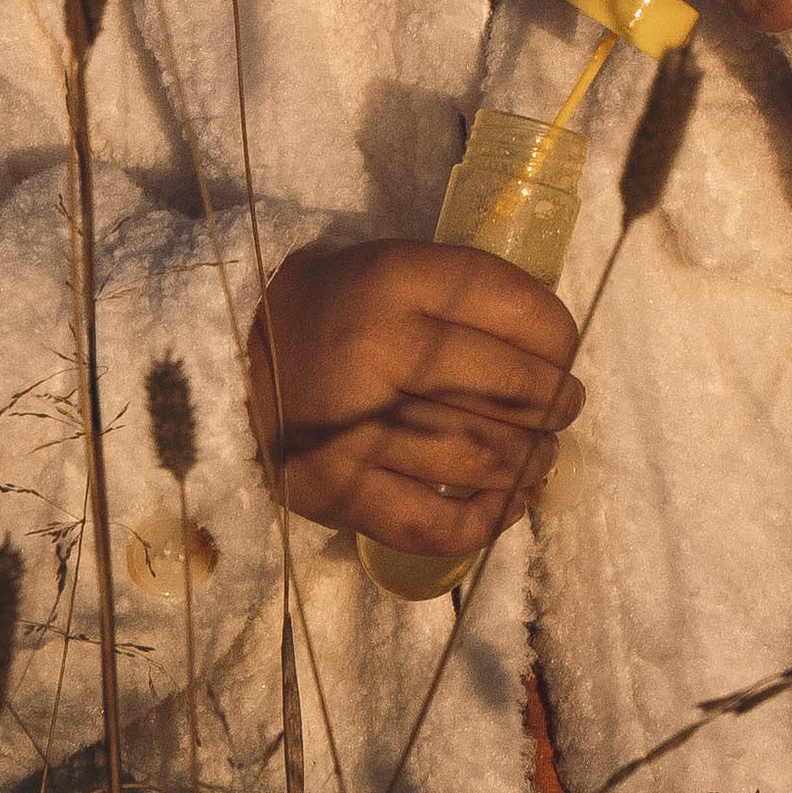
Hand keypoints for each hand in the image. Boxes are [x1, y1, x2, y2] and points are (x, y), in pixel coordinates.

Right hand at [246, 239, 582, 556]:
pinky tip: (508, 507)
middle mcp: (376, 348)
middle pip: (509, 386)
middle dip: (555, 403)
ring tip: (542, 455)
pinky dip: (484, 522)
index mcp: (393, 278)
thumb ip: (466, 300)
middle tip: (563, 407)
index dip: (557, 333)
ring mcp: (353, 425)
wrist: (225, 354)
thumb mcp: (394, 270)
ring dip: (532, 460)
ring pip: (481, 455)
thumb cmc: (335, 310)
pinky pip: (429, 521)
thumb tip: (556, 356)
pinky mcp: (332, 488)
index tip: (566, 349)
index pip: (511, 303)